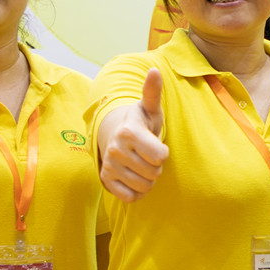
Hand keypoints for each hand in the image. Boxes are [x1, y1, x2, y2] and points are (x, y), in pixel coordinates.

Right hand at [100, 68, 169, 201]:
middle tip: (147, 155)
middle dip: (156, 167)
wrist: (116, 136)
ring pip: (144, 187)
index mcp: (128, 132)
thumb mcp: (149, 108)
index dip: (163, 153)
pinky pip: (130, 197)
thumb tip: (154, 71)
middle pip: (154, 174)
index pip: (160, 157)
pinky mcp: (106, 181)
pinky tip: (134, 178)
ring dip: (148, 180)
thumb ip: (153, 92)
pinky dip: (137, 192)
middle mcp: (115, 149)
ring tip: (142, 165)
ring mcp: (109, 166)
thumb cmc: (140, 123)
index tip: (155, 144)